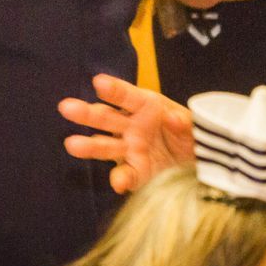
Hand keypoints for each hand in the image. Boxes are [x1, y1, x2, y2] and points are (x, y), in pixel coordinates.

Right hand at [59, 72, 194, 193]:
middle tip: (66, 107)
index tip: (98, 82)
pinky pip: (125, 175)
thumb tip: (173, 119)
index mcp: (146, 106)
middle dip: (86, 113)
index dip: (113, 89)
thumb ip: (186, 122)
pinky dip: (120, 178)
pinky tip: (118, 183)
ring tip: (72, 145)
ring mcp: (130, 149)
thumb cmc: (192, 134)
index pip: (127, 95)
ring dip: (89, 146)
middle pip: (106, 117)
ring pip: (105, 146)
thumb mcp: (195, 125)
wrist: (199, 163)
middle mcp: (131, 125)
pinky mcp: (136, 172)